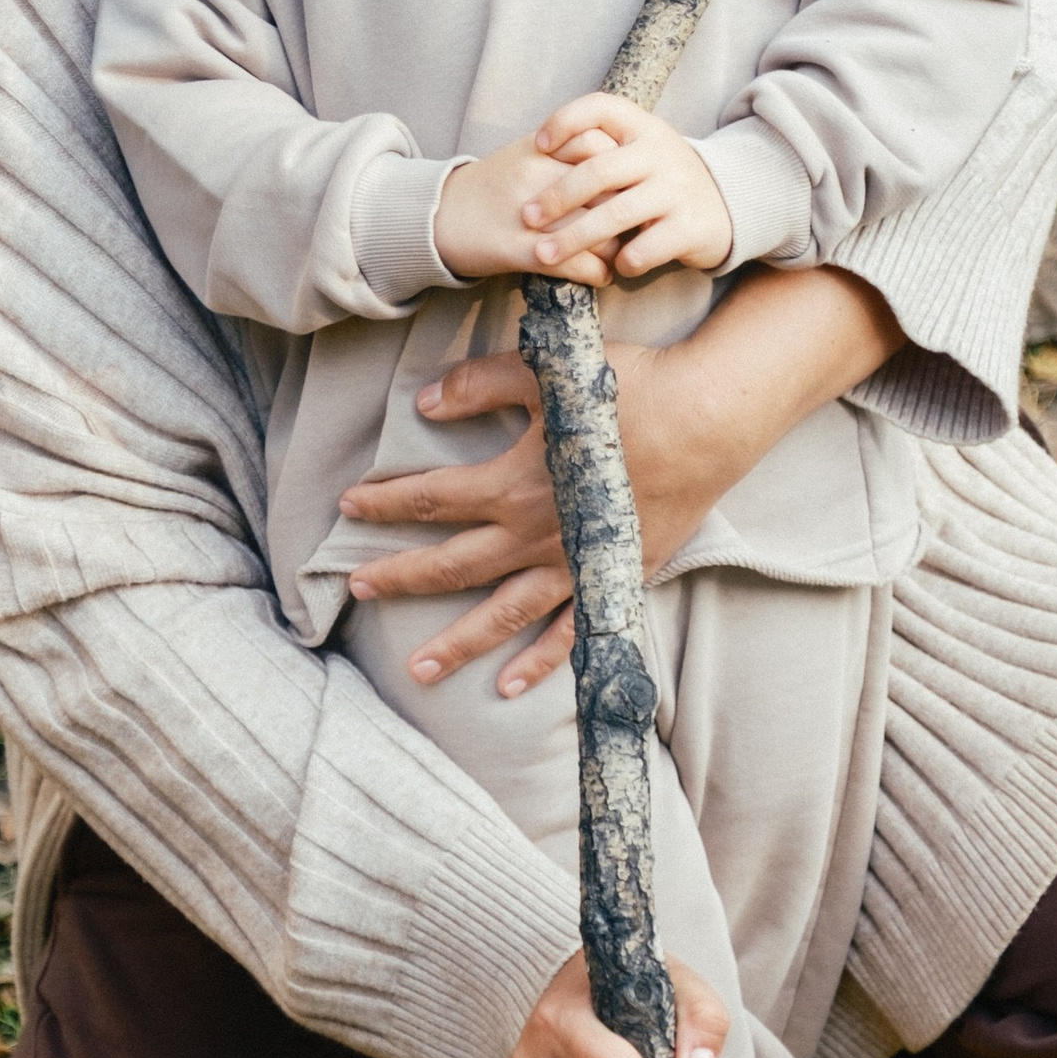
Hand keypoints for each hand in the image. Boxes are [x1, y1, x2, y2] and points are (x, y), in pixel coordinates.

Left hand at [341, 269, 907, 692]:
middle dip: (400, 577)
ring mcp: (573, 565)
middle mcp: (534, 535)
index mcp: (512, 483)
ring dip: (456, 642)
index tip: (348, 505)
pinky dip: (538, 663)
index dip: (384, 502)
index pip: (429, 498)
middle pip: (451, 565)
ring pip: (501, 615)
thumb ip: (480, 385)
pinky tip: (508, 686)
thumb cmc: (630, 388)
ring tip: (416, 668)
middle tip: (355, 587)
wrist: (708, 421)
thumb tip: (423, 402)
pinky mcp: (611, 578)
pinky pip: (569, 634)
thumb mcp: (547, 371)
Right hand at [431, 137, 614, 285]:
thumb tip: (618, 157)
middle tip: (636, 223)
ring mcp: (529, 214)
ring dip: (617, 247)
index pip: (602, 146)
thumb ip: (566, 150)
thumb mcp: (525, 154)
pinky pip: (577, 263)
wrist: (436, 216)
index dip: (621, 168)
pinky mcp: (520, 251)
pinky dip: (598, 273)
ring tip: (619, 253)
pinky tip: (600, 275)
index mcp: (539, 149)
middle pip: (606, 189)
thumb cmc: (489, 186)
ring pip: (598, 230)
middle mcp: (536, 176)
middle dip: (627, 209)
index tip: (630, 185)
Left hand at [527, 94, 734, 280]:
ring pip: (616, 214)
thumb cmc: (661, 177)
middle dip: (557, 196)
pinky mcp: (690, 227)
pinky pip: (645, 248)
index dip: (565, 121)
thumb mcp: (638, 149)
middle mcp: (660, 154)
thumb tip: (535, 149)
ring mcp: (677, 190)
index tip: (537, 146)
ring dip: (574, 237)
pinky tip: (611, 266)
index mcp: (643, 127)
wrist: (727, 204)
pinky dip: (622, 260)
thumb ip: (599, 145)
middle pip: (598, 171)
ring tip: (544, 254)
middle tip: (527, 216)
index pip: (600, 108)